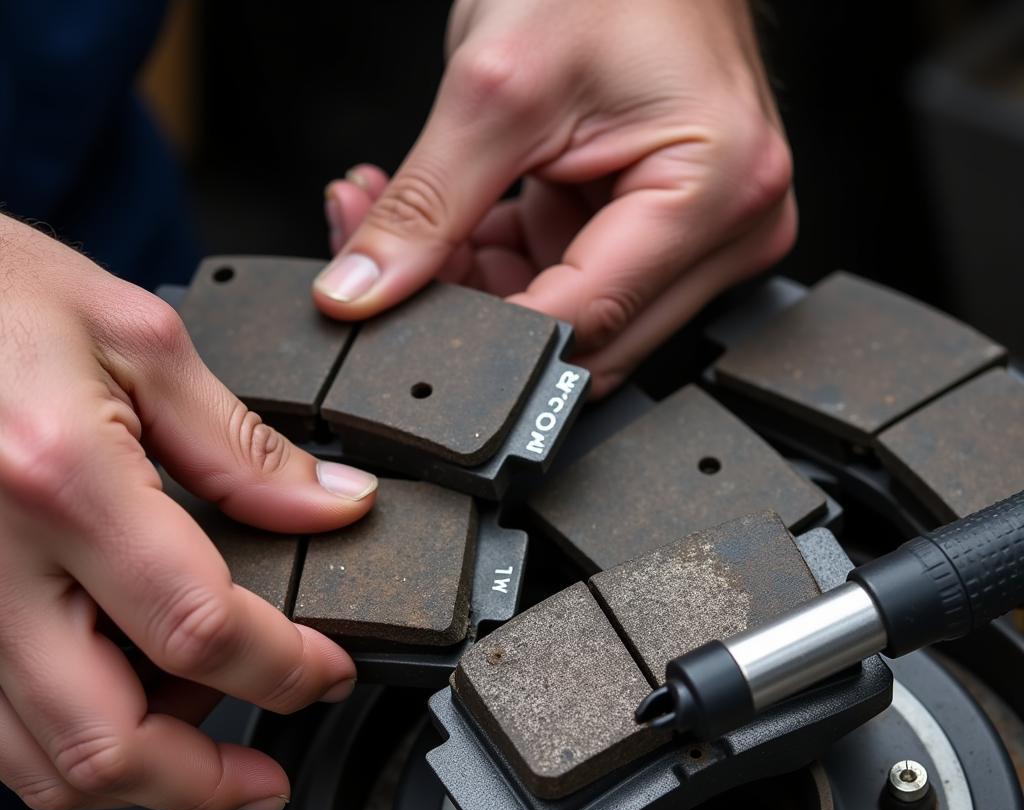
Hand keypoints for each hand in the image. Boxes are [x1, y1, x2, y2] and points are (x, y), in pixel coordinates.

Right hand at [0, 217, 376, 809]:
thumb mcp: (137, 343)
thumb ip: (243, 448)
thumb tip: (333, 508)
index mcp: (58, 481)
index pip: (198, 630)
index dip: (284, 671)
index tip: (326, 673)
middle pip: (102, 744)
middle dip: (203, 784)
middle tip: (263, 777)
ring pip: (35, 761)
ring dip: (136, 774)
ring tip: (203, 734)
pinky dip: (69, 739)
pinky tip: (122, 697)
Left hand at [314, 0, 794, 396]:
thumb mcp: (493, 85)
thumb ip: (424, 207)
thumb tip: (364, 292)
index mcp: (715, 192)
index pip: (585, 317)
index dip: (484, 334)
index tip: (403, 320)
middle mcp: (725, 230)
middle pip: (578, 335)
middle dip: (474, 309)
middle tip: (394, 264)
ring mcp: (694, 237)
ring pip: (562, 319)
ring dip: (475, 285)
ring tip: (410, 221)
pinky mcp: (656, 233)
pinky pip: (563, 284)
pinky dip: (496, 263)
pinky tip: (453, 221)